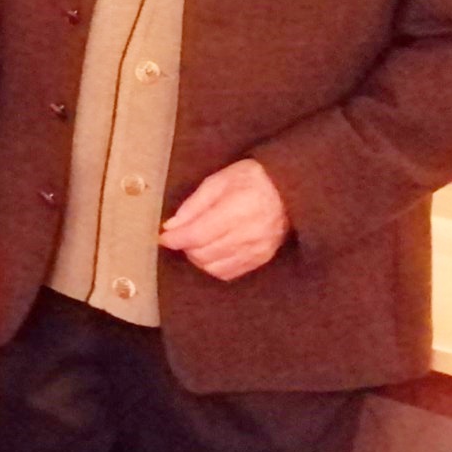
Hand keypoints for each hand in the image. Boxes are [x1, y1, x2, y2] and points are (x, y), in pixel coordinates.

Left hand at [160, 158, 289, 279]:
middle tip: (181, 235)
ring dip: (197, 258)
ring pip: (214, 267)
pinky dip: (214, 266)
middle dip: (184, 247)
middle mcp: (248, 234)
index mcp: (236, 210)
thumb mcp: (217, 181)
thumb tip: (171, 226)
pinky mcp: (261, 259)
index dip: (175, 239)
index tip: (162, 237)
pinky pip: (229, 273)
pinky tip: (212, 252)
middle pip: (203, 254)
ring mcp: (257, 250)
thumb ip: (193, 205)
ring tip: (196, 242)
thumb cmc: (250, 179)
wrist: (288, 189)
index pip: (197, 235)